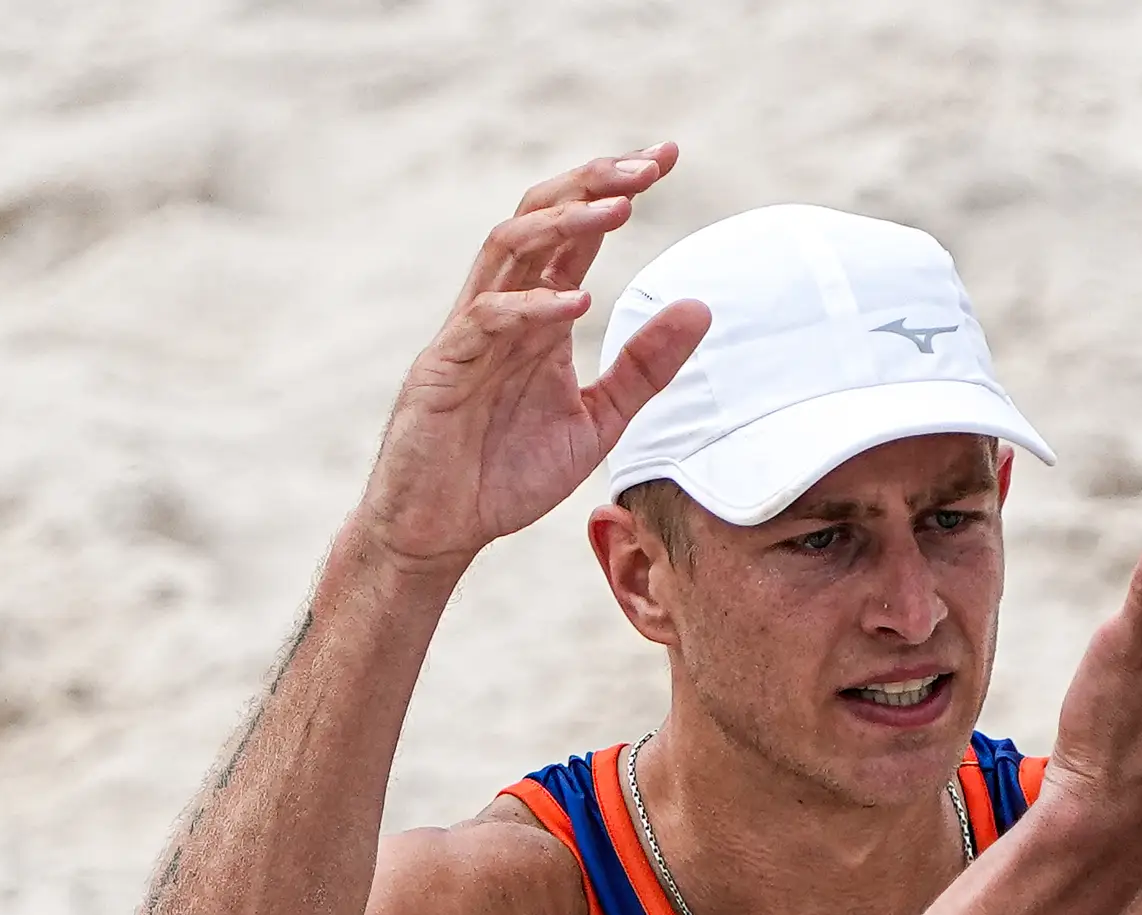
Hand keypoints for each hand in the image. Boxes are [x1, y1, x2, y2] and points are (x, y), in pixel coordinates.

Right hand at [353, 149, 712, 574]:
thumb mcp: (598, 421)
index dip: (616, 188)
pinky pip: (486, 321)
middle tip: (649, 166)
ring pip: (508, 251)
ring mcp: (467, 333)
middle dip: (592, 184)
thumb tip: (701, 307)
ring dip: (564, 224)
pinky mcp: (443, 369)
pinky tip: (577, 303)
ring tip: (619, 211)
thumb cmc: (506, 473)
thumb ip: (645, 368)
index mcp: (536, 314)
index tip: (668, 156)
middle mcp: (500, 308)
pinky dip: (533, 307)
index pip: (576, 232)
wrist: (440, 530)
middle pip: (539, 217)